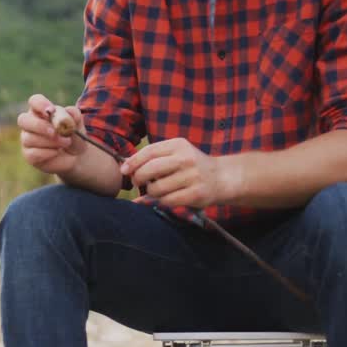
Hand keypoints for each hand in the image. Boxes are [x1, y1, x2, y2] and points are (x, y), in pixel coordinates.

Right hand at [18, 94, 86, 174]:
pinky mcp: (29, 155)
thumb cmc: (73, 136)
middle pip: (23, 120)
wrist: (75, 156)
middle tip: (55, 132)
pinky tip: (56, 152)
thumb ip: (74, 116)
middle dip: (39, 126)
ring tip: (66, 143)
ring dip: (50, 142)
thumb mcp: (77, 125)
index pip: (34, 101)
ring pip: (29, 138)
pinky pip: (32, 153)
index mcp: (41, 111)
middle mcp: (30, 124)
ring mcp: (27, 140)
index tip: (51, 110)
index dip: (40, 104)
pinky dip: (47, 153)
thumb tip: (68, 110)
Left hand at [121, 137, 236, 207]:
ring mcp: (192, 176)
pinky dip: (162, 201)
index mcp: (179, 145)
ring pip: (156, 188)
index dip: (133, 162)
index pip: (149, 152)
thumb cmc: (192, 166)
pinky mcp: (196, 193)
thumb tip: (125, 169)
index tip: (124, 170)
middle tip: (138, 182)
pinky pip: (167, 200)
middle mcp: (186, 159)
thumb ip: (154, 158)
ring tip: (158, 189)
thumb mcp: (177, 153)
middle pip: (149, 169)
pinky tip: (167, 197)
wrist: (223, 177)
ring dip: (151, 191)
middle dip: (138, 177)